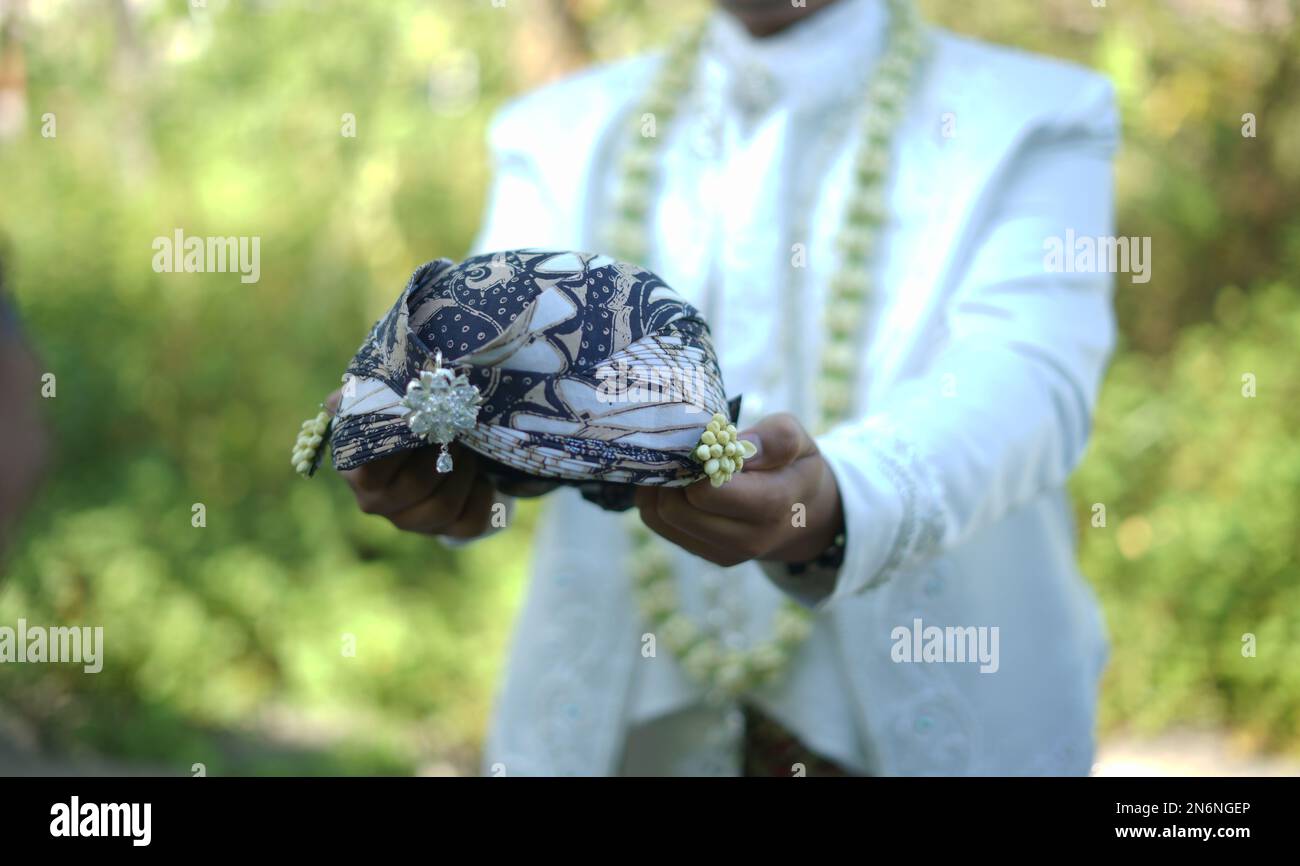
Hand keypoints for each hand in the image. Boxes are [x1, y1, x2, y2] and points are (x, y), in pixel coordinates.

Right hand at [326, 389, 498, 538]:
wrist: (434, 452)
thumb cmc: (403, 422)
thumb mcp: (380, 403)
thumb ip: (363, 396)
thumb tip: (343, 395)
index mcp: (357, 471)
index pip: (370, 472)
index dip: (401, 445)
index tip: (421, 417)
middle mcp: (377, 503)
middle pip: (415, 486)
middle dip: (441, 452)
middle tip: (454, 428)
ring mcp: (411, 521)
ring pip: (443, 507)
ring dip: (463, 472)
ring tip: (468, 450)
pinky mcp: (445, 531)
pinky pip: (470, 523)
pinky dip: (483, 496)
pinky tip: (484, 477)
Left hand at [634, 413, 843, 567]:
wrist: (805, 515)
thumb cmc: (796, 468)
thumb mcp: (800, 442)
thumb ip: (778, 438)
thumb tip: (740, 445)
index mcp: (772, 505)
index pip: (706, 491)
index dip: (692, 462)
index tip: (695, 440)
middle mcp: (746, 538)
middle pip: (676, 508)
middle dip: (670, 473)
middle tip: (675, 447)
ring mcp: (724, 552)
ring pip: (661, 518)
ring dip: (658, 486)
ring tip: (671, 460)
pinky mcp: (707, 555)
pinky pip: (661, 526)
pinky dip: (656, 499)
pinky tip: (671, 479)